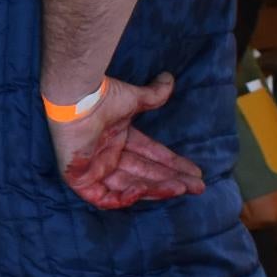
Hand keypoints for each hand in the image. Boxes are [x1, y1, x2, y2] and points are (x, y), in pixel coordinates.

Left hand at [49, 73, 205, 210]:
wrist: (79, 98)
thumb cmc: (101, 97)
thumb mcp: (134, 99)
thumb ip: (153, 95)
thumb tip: (169, 79)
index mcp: (118, 140)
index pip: (150, 157)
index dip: (172, 165)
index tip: (195, 172)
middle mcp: (108, 156)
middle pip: (144, 175)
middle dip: (171, 181)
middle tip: (197, 187)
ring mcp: (94, 169)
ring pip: (129, 187)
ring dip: (156, 189)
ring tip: (180, 188)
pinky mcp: (80, 179)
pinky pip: (103, 198)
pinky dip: (123, 197)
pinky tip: (142, 190)